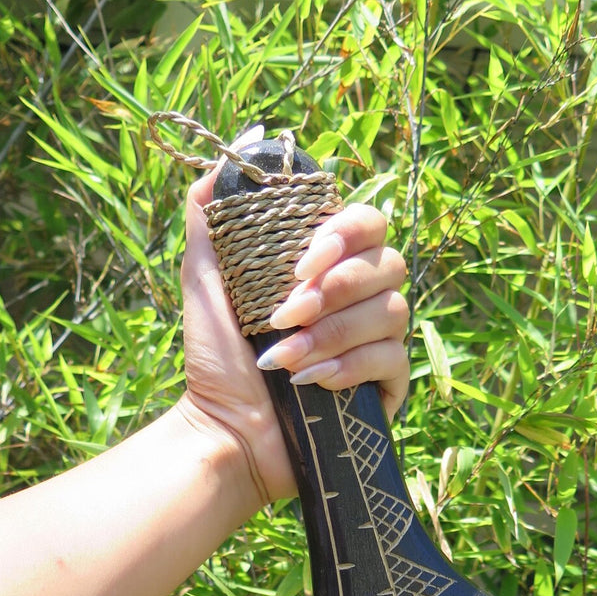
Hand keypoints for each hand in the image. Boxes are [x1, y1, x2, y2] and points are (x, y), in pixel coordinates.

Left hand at [179, 153, 408, 505]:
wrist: (225, 434)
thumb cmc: (217, 363)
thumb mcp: (204, 281)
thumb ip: (213, 219)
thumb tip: (226, 160)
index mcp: (329, 268)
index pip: (367, 222)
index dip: (343, 232)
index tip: (299, 262)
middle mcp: (362, 300)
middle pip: (389, 263)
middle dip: (334, 289)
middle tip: (283, 315)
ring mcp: (379, 343)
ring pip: (391, 312)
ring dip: (330, 334)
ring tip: (283, 359)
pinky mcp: (388, 388)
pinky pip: (392, 360)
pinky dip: (348, 367)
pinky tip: (311, 383)